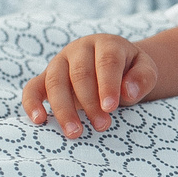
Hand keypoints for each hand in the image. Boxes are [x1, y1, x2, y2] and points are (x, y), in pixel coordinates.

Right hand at [23, 33, 155, 137]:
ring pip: (55, 82)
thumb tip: (128, 91)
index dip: (108, 85)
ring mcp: (60, 62)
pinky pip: (33, 87)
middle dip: (90, 102)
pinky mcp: (45, 77)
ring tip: (75, 132)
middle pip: (80, 74)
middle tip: (103, 126)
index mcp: (106, 44)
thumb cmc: (130, 71)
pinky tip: (38, 120)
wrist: (114, 66)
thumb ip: (143, 78)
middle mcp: (79, 49)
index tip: (110, 108)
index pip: (107, 61)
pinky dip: (32, 103)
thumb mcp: (145, 70)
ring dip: (64, 109)